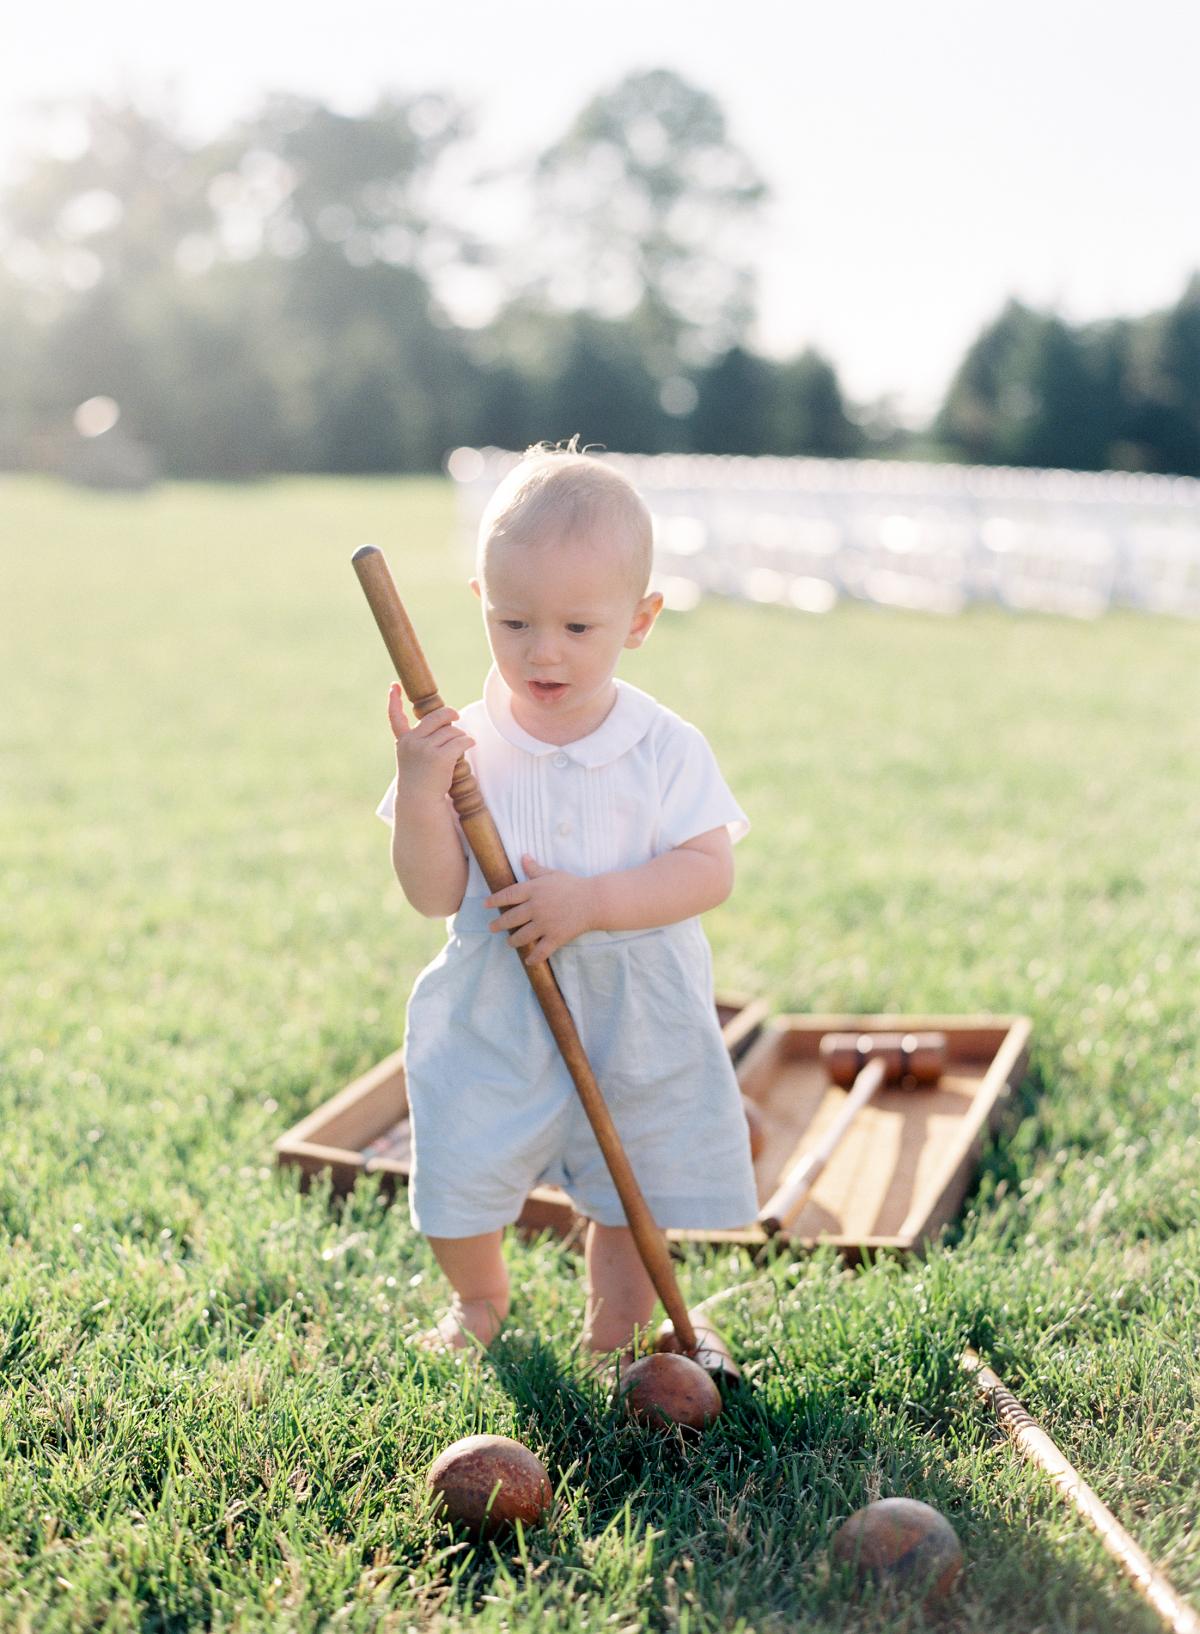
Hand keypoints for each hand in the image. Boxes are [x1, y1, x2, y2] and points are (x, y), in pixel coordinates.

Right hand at [388, 684, 473, 802]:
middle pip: (436, 716)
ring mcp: (425, 749)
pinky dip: (468, 741)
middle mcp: (411, 742)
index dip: (394, 700)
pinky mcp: (441, 758)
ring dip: (459, 736)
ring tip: (459, 747)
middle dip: (449, 714)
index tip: (393, 686)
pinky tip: (470, 744)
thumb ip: (422, 738)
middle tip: (456, 717)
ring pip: (451, 731)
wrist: (420, 802)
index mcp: (403, 741)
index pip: (395, 716)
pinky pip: (461, 741)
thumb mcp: (413, 757)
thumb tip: (447, 717)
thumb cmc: (420, 780)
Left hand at [484, 854, 597, 963]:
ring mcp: (545, 923)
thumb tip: (523, 856)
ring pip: (522, 936)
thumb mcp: (553, 874)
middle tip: (492, 928)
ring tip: (509, 943)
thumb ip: (535, 868)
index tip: (485, 904)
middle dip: (499, 924)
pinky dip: (534, 958)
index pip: (508, 895)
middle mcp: (535, 907)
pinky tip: (528, 961)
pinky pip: (541, 950)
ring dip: (513, 941)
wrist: (594, 901)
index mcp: (533, 889)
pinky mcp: (555, 936)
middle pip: (511, 918)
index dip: (494, 900)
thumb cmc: (573, 885)